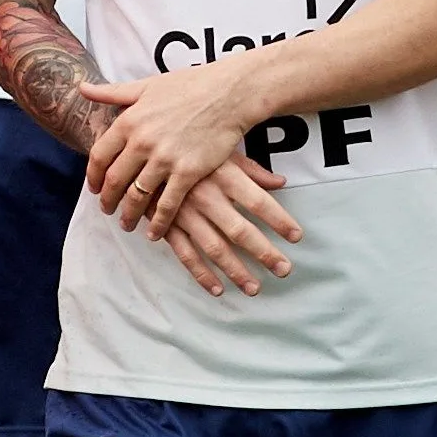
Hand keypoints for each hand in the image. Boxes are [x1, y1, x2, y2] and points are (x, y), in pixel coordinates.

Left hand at [81, 65, 261, 236]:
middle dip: (107, 200)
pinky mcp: (188, 172)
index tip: (94, 188)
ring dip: (129, 215)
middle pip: (114, 180)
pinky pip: (167, 205)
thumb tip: (82, 88)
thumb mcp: (146, 86)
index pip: (99, 156)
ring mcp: (165, 159)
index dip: (93, 176)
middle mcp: (142, 142)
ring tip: (127, 224)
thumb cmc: (190, 85)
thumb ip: (112, 92)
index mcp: (129, 121)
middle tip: (107, 210)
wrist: (229, 94)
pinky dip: (159, 223)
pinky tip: (154, 233)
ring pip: (137, 196)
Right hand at [151, 161, 302, 297]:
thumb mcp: (220, 150)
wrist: (140, 150)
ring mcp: (185, 213)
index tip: (296, 236)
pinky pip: (185, 254)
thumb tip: (280, 182)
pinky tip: (217, 289)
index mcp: (223, 175)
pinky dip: (201, 274)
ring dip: (236, 271)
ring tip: (254, 288)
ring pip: (215, 248)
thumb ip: (251, 169)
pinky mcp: (166, 225)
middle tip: (283, 270)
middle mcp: (206, 196)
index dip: (279, 220)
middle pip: (240, 231)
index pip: (259, 201)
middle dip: (264, 253)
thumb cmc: (187, 147)